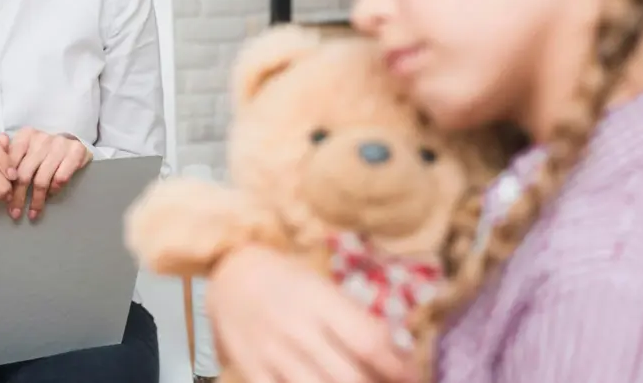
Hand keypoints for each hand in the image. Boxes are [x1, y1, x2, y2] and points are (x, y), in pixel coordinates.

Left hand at [7, 128, 91, 219]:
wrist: (72, 144)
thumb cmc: (44, 151)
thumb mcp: (26, 150)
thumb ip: (9, 158)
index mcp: (26, 135)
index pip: (11, 162)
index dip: (6, 183)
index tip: (4, 199)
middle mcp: (42, 137)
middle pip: (25, 173)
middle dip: (19, 197)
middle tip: (15, 213)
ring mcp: (60, 144)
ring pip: (42, 179)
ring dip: (37, 200)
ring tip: (33, 213)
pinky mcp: (76, 151)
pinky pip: (60, 178)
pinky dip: (54, 190)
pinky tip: (50, 196)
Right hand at [208, 245, 415, 382]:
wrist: (228, 271)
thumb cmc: (285, 277)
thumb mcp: (321, 286)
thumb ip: (352, 318)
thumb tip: (396, 352)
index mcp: (319, 300)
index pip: (368, 340)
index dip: (397, 366)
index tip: (413, 377)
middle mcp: (297, 328)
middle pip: (349, 376)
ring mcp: (272, 353)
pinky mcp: (251, 371)